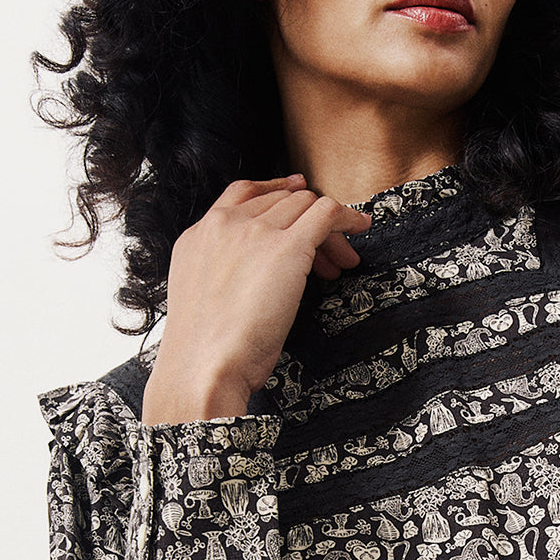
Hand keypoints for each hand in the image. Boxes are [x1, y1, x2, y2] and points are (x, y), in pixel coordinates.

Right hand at [142, 174, 370, 422]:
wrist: (205, 365)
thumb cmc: (207, 352)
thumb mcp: (204, 300)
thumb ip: (223, 276)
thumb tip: (251, 283)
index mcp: (198, 236)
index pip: (242, 195)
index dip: (275, 194)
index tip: (295, 197)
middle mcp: (224, 224)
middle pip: (280, 202)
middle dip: (306, 223)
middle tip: (326, 254)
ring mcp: (255, 232)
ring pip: (304, 205)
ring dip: (329, 228)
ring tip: (343, 259)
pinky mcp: (287, 247)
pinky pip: (326, 213)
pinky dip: (347, 217)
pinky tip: (361, 228)